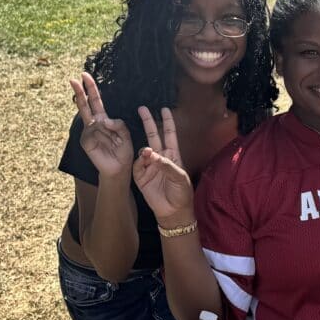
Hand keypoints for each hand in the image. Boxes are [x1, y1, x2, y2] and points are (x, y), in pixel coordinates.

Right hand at [71, 72, 132, 179]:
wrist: (119, 168)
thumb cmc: (123, 151)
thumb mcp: (126, 134)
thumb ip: (118, 124)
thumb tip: (104, 120)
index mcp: (104, 120)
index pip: (95, 101)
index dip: (91, 89)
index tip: (84, 75)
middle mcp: (94, 124)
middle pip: (85, 104)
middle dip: (80, 91)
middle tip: (74, 78)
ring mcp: (88, 132)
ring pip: (94, 120)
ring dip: (106, 128)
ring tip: (113, 140)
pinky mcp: (86, 140)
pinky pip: (94, 132)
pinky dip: (103, 135)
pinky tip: (107, 143)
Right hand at [133, 106, 195, 223]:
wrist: (173, 212)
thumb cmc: (181, 193)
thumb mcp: (179, 177)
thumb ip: (166, 164)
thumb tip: (149, 152)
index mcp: (173, 155)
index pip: (169, 134)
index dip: (167, 121)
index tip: (164, 108)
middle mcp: (161, 158)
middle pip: (154, 136)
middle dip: (148, 122)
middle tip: (142, 108)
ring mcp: (149, 166)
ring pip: (144, 150)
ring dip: (145, 149)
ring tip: (149, 154)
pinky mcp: (141, 176)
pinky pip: (137, 165)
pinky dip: (140, 163)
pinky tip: (145, 166)